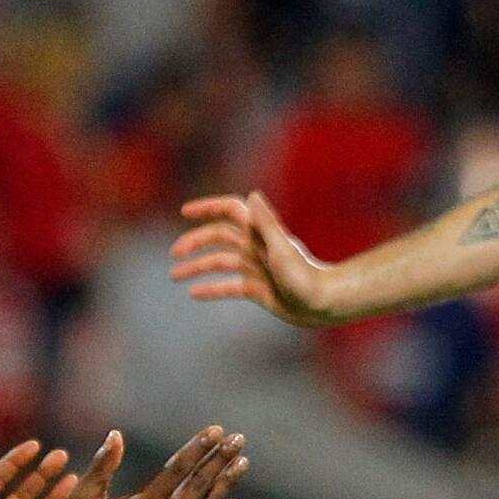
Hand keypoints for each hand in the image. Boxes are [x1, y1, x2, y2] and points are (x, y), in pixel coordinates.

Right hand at [43, 426, 247, 498]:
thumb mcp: (82, 497)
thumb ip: (102, 465)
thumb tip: (116, 435)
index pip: (177, 470)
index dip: (198, 448)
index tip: (215, 430)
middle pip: (198, 486)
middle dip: (220, 460)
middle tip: (238, 439)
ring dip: (225, 484)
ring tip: (242, 462)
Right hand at [171, 192, 333, 326]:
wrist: (324, 303)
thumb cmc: (306, 277)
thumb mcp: (282, 249)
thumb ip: (266, 223)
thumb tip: (252, 194)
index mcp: (260, 233)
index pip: (230, 211)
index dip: (208, 207)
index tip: (184, 212)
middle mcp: (256, 247)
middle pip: (219, 237)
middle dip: (195, 243)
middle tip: (175, 255)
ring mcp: (255, 267)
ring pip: (219, 262)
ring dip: (196, 267)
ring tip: (174, 276)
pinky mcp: (257, 288)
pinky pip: (228, 286)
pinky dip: (211, 288)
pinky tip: (194, 294)